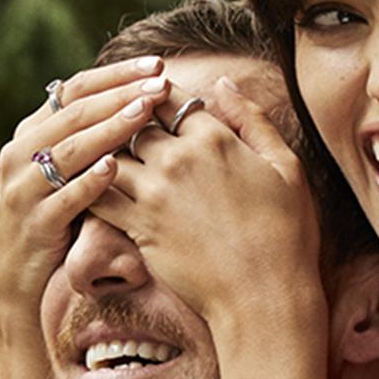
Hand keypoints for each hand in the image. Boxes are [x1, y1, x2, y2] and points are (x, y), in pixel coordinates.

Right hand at [0, 59, 171, 332]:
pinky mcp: (36, 222)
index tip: (159, 66)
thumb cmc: (60, 218)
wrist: (21, 276)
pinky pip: (65, 197)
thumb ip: (94, 140)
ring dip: (109, 128)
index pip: (76, 89)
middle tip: (161, 82)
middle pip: (75, 112)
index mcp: (34, 133)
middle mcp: (23, 152)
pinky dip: (89, 181)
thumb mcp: (72, 172)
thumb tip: (141, 100)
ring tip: (145, 113)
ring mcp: (25, 187)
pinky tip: (116, 168)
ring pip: (69, 148)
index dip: (117, 75)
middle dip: (121, 94)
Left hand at [90, 79, 325, 333]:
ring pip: (109, 154)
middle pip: (132, 121)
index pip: (168, 98)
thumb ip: (253, 121)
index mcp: (215, 139)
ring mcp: (155, 193)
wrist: (266, 296)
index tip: (150, 98)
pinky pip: (99, 196)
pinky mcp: (139, 227)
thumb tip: (223, 82)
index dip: (155, 93)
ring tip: (97, 154)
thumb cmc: (287, 236)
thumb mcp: (287, 169)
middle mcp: (179, 159)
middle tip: (115, 123)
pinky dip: (91, 188)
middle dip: (124, 119)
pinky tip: (91, 188)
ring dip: (103, 152)